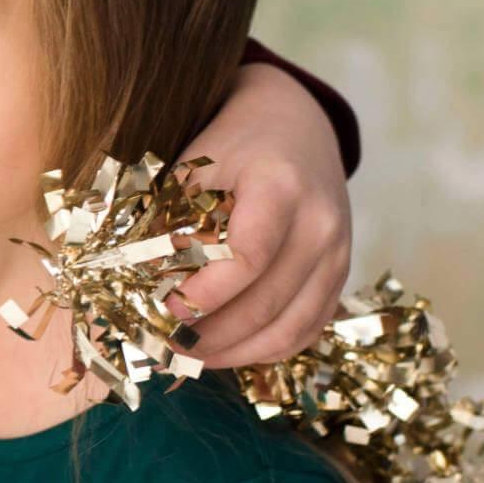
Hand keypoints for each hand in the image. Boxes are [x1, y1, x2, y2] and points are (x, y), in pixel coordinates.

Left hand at [174, 62, 352, 368]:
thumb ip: (174, 224)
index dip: (201, 295)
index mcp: (282, 187)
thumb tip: (144, 287)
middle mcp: (321, 224)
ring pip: (289, 329)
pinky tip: (223, 351)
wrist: (296, 125)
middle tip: (161, 346)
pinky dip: (262, 350)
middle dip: (208, 335)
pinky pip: (306, 331)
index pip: (247, 258)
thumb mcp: (195, 169)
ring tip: (186, 357)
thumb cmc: (233, 146)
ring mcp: (338, 254)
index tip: (159, 311)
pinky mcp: (339, 276)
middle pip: (266, 303)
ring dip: (233, 353)